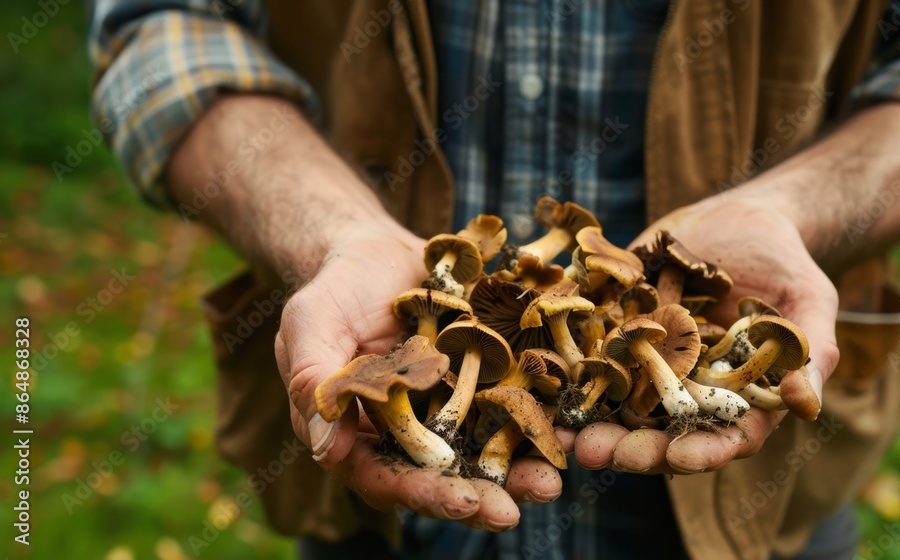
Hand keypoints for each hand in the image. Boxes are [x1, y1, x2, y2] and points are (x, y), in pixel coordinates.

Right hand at [273, 222, 563, 530]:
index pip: (388, 476)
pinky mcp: (482, 383)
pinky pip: (512, 407)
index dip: (423, 493)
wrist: (379, 250)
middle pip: (443, 477)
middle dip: (479, 497)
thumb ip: (314, 377)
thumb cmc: (336, 286)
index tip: (460, 501)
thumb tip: (321, 443)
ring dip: (516, 472)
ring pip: (483, 451)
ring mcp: (448, 410)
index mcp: (359, 434)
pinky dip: (538, 422)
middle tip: (513, 510)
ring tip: (551, 480)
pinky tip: (568, 431)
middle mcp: (407, 432)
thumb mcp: (313, 322)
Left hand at [574, 195, 838, 474]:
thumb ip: (811, 354)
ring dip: (585, 419)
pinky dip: (565, 364)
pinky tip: (540, 371)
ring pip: (613, 402)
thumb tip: (807, 404)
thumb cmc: (787, 265)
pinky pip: (588, 350)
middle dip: (626, 447)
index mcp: (734, 401)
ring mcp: (647, 363)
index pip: (718, 440)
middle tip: (594, 453)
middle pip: (656, 432)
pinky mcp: (616, 329)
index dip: (698, 454)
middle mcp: (685, 391)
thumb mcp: (809, 303)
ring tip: (557, 429)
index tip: (677, 461)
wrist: (740, 220)